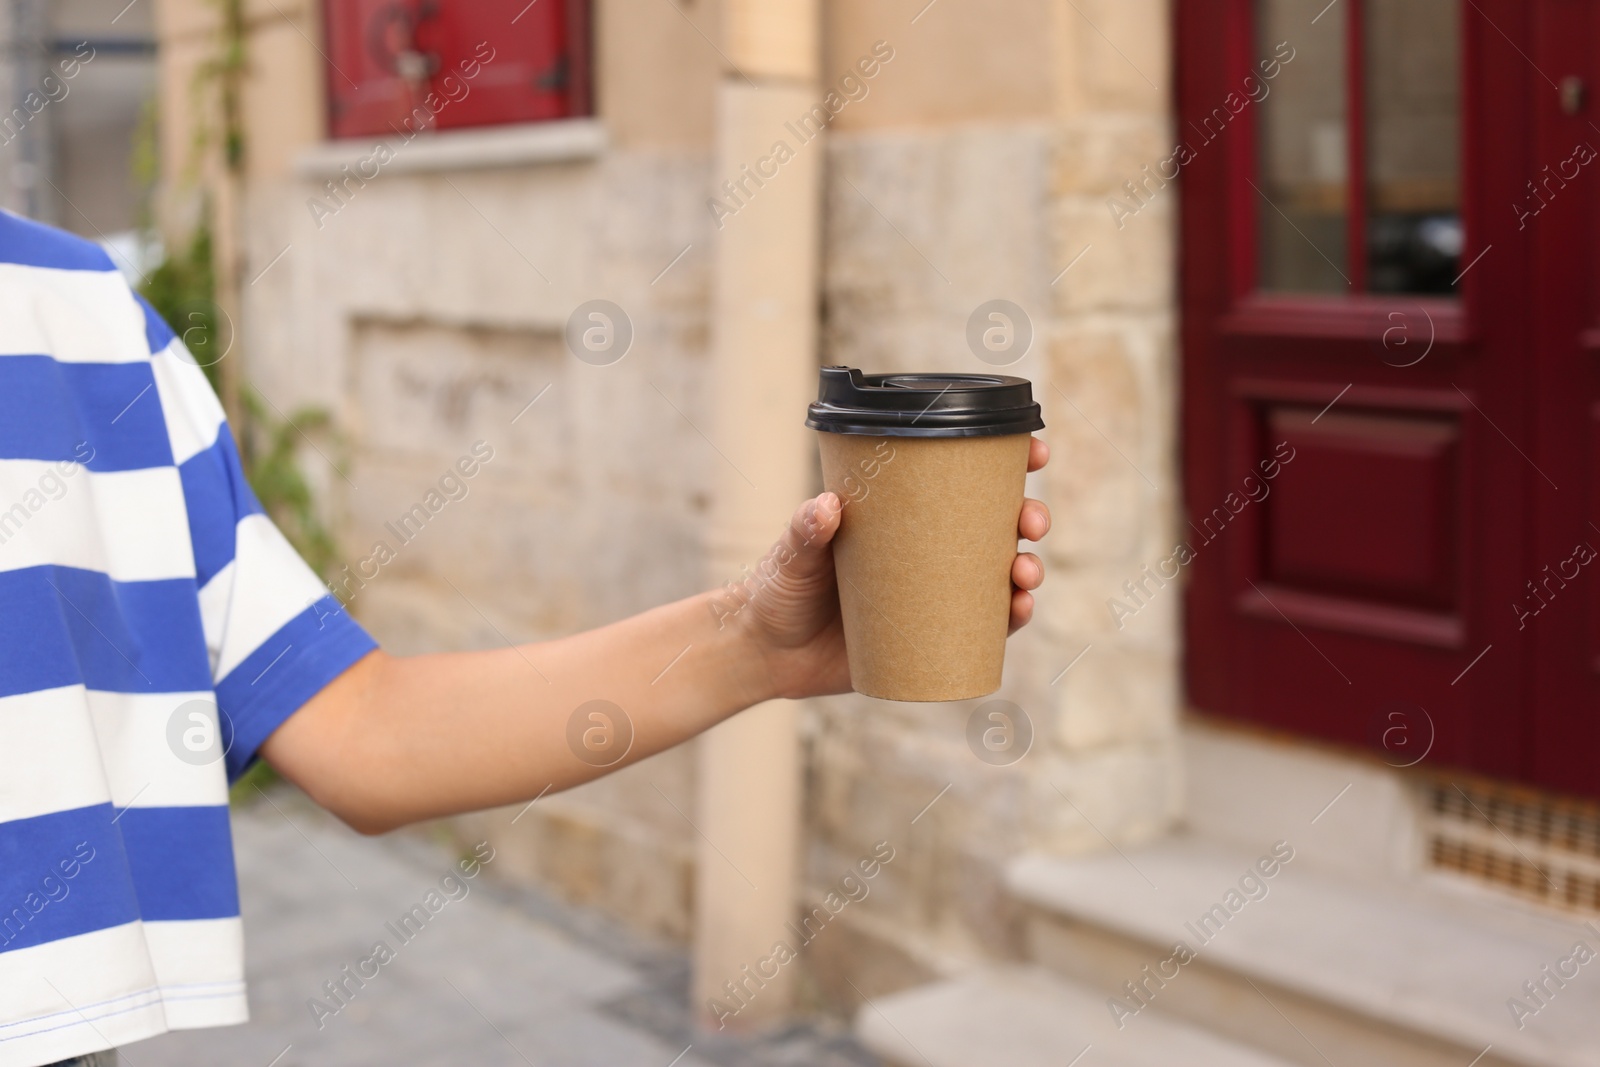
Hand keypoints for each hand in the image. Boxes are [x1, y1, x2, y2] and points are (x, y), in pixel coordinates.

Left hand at [745, 437, 1050, 699]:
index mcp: (903, 518)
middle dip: (1029, 519)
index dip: (1009, 465)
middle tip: (1030, 522)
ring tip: (1024, 575)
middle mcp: (927, 553)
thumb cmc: (778, 590)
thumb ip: (804, 530)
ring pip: (999, 577)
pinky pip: (984, 630)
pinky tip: (1021, 611)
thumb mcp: (792, 554)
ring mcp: (932, 596)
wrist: (766, 654)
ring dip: (1027, 570)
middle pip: (997, 527)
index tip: (1034, 453)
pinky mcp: (930, 640)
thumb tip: (827, 506)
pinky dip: (1010, 619)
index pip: (962, 483)